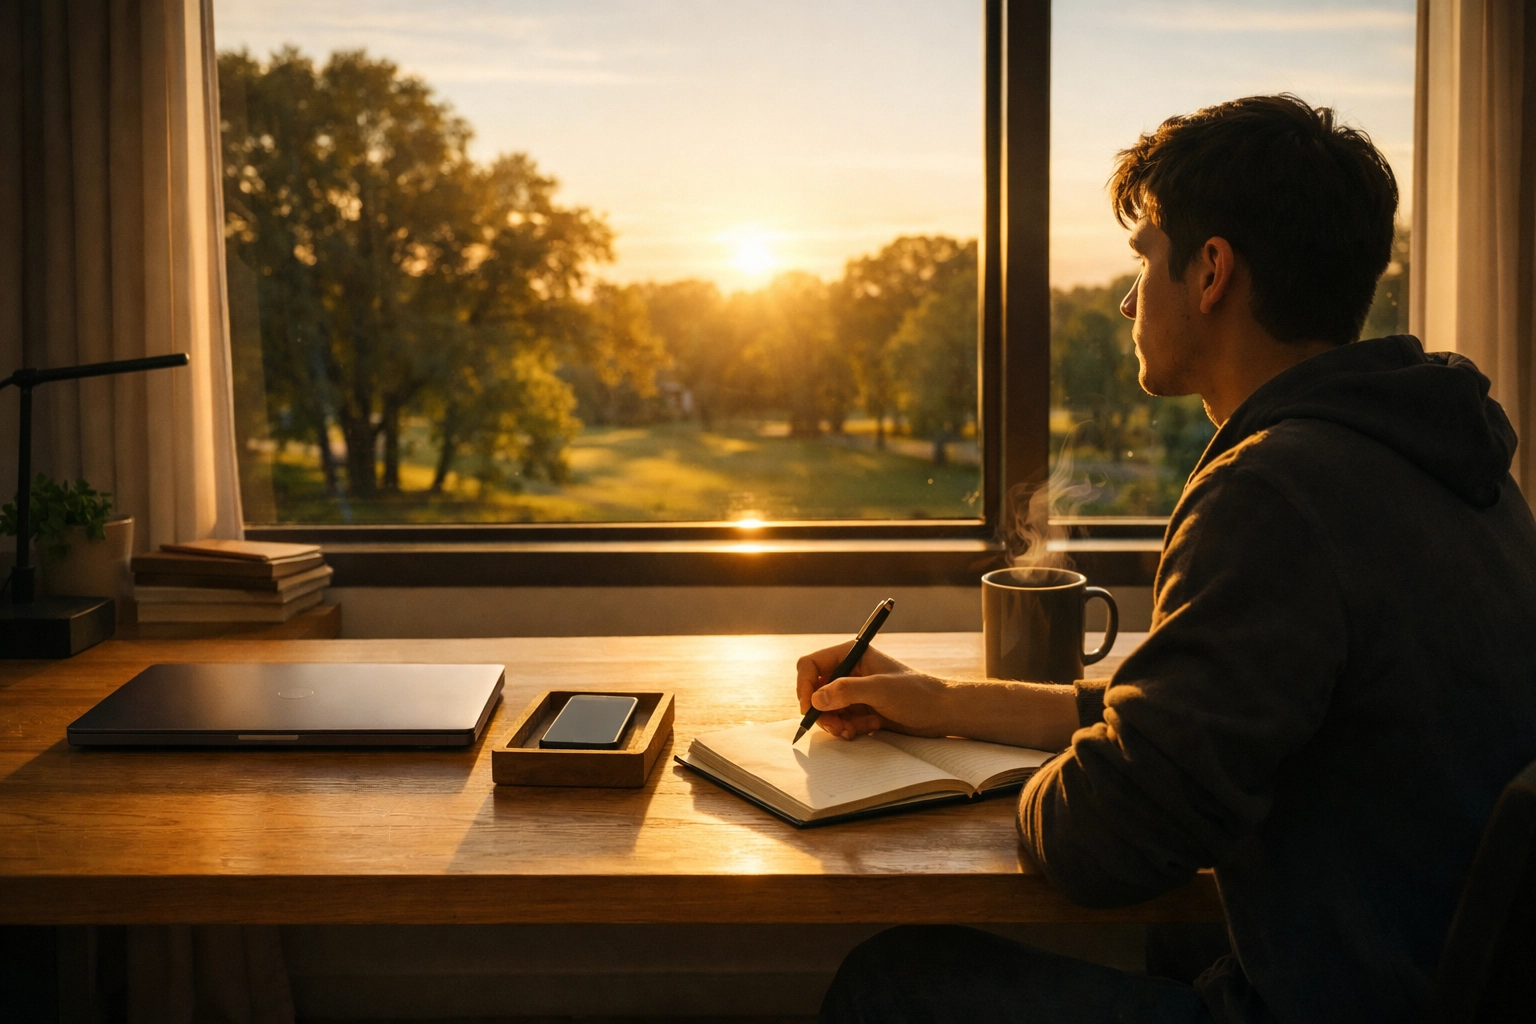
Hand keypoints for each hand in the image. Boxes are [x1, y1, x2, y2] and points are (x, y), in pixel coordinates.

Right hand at [795, 642, 952, 739]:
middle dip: (822, 711)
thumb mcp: (881, 690)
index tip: (808, 707)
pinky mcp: (861, 709)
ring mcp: (855, 691)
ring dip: (835, 723)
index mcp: (851, 654)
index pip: (811, 665)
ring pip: (826, 709)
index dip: (804, 685)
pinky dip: (848, 728)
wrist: (941, 712)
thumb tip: (815, 699)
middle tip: (835, 727)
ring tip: (852, 731)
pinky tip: (867, 728)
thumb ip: (847, 691)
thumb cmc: (916, 693)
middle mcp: (849, 671)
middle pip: (815, 691)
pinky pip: (841, 720)